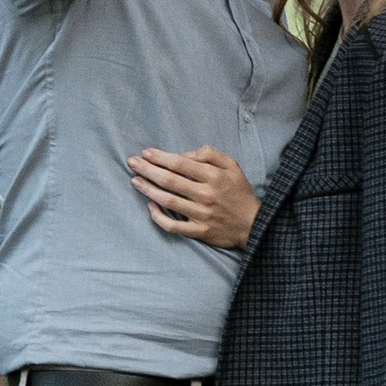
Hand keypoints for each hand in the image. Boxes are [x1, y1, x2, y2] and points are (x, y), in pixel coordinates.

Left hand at [129, 147, 258, 249]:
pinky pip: (172, 225)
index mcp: (214, 177)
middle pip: (169, 180)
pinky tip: (150, 206)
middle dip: (147, 169)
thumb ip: (210, 154)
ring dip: (147, 189)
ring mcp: (201, 215)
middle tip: (132, 162)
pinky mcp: (198, 231)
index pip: (180, 163)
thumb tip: (185, 155)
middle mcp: (206, 195)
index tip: (146, 153)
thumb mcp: (232, 166)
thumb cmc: (239, 193)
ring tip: (135, 180)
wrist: (253, 224)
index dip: (160, 157)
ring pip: (167, 201)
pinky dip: (158, 216)